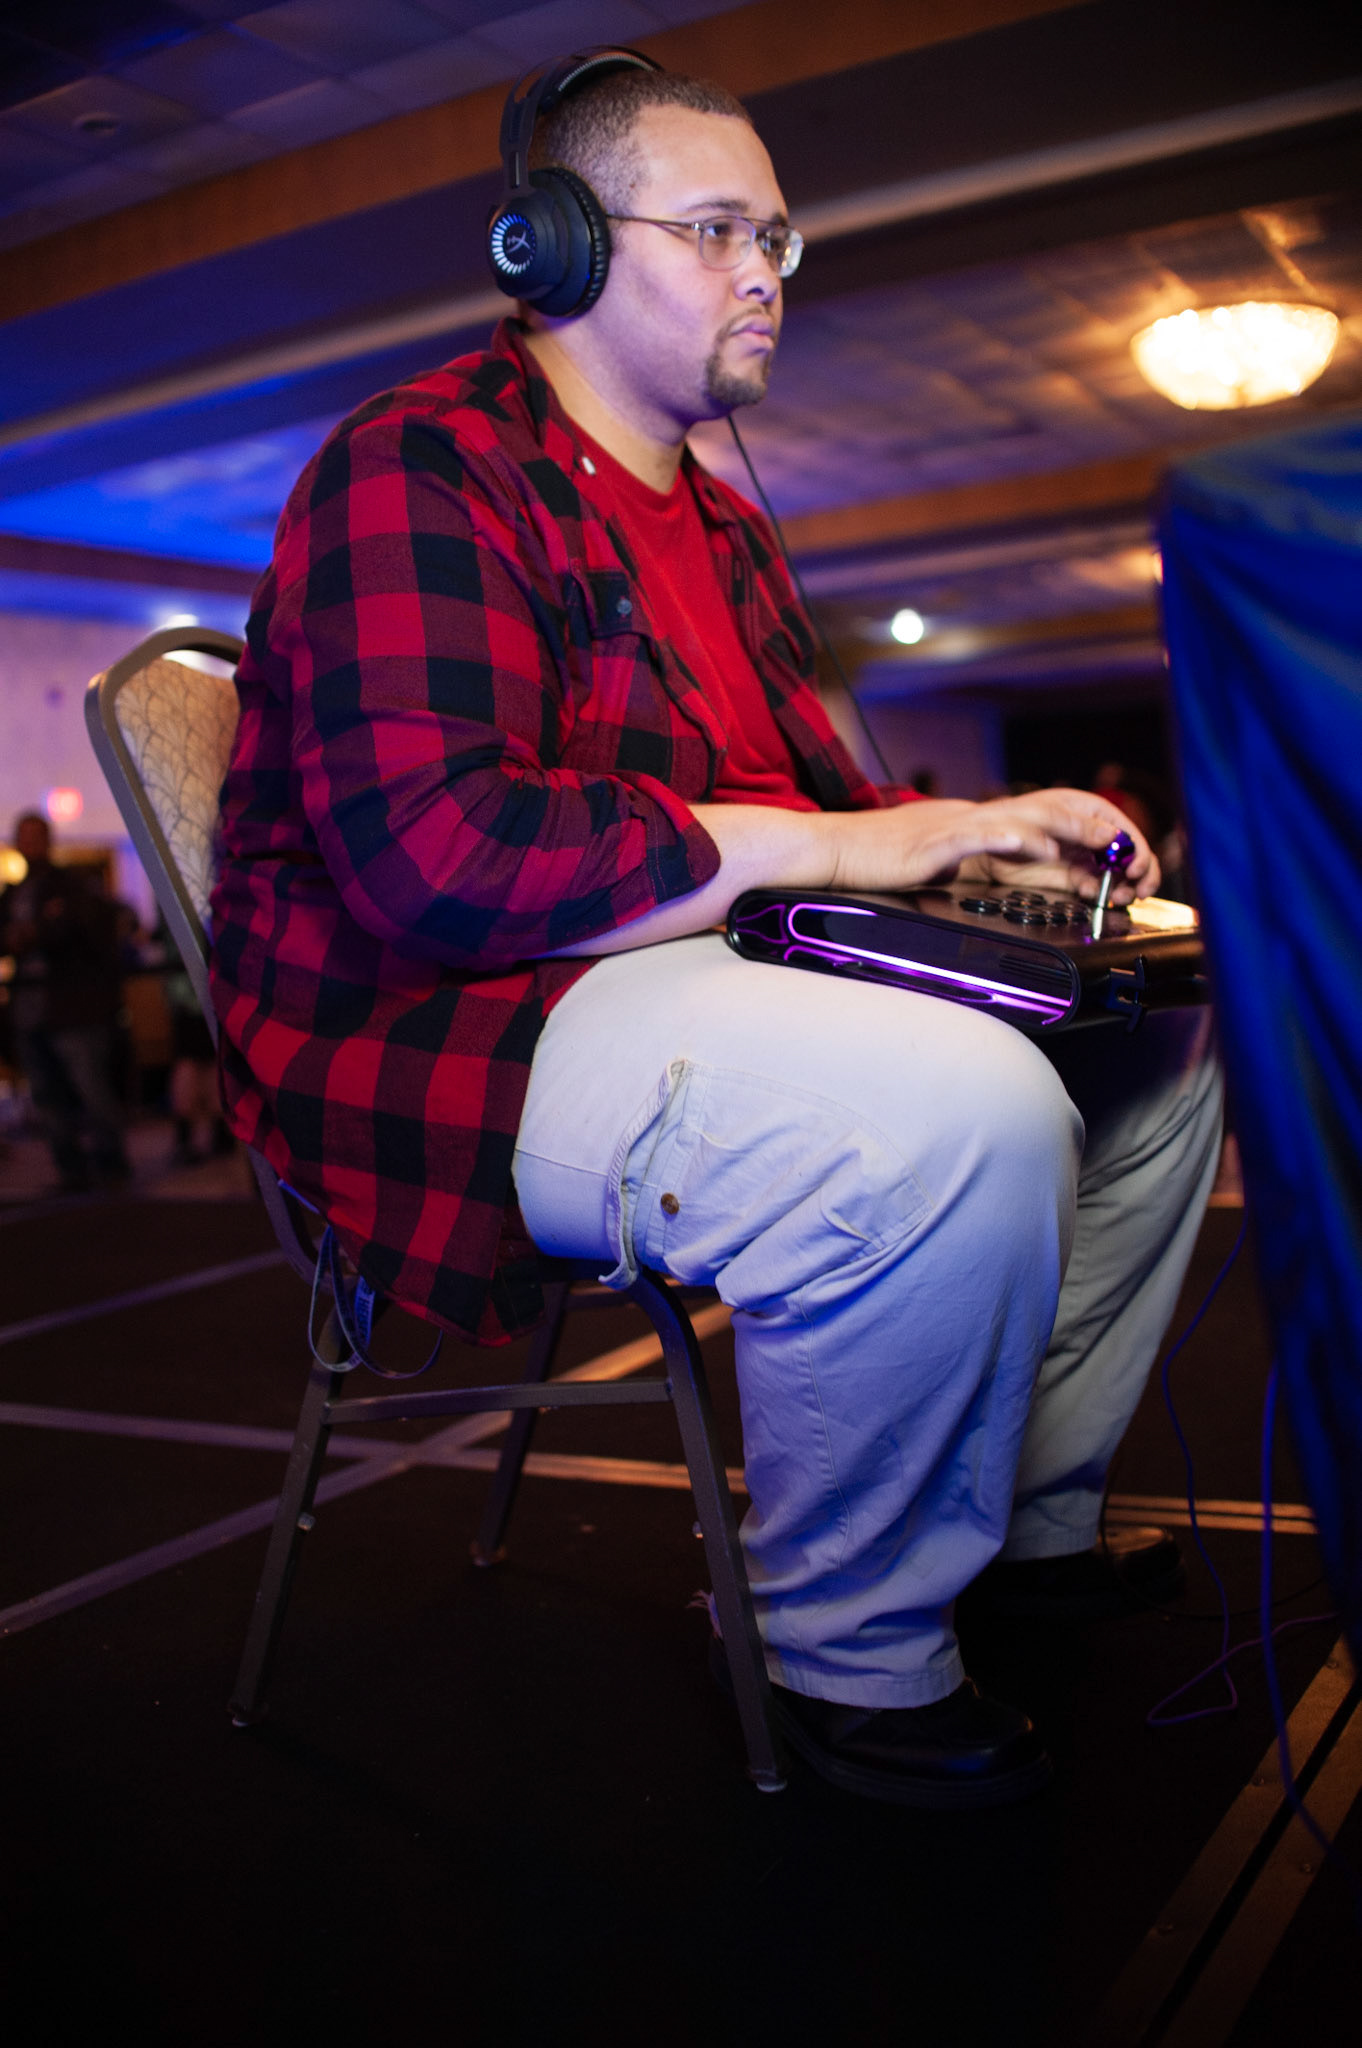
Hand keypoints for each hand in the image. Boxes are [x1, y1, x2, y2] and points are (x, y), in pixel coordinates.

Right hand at [824, 789, 1158, 902]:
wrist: (831, 852)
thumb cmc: (881, 861)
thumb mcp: (949, 863)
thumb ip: (989, 864)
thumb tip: (1040, 869)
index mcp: (982, 821)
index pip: (1048, 816)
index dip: (1090, 833)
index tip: (1119, 859)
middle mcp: (976, 816)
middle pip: (1049, 808)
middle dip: (1096, 827)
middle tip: (1130, 850)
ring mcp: (956, 827)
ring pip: (1025, 817)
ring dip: (1070, 829)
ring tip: (1104, 841)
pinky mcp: (933, 844)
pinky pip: (981, 838)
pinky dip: (1015, 842)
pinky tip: (1039, 851)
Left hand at [955, 789, 1158, 901]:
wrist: (986, 845)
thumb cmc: (1012, 818)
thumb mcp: (1046, 816)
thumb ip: (1078, 826)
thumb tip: (1111, 836)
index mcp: (1092, 812)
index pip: (1127, 831)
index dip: (1138, 851)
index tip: (1134, 869)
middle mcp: (1093, 835)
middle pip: (1130, 855)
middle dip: (1139, 874)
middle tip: (1137, 891)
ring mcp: (1084, 857)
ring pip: (1117, 875)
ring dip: (1123, 888)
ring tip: (1118, 897)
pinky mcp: (1073, 877)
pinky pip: (1096, 887)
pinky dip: (1099, 894)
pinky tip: (1091, 895)